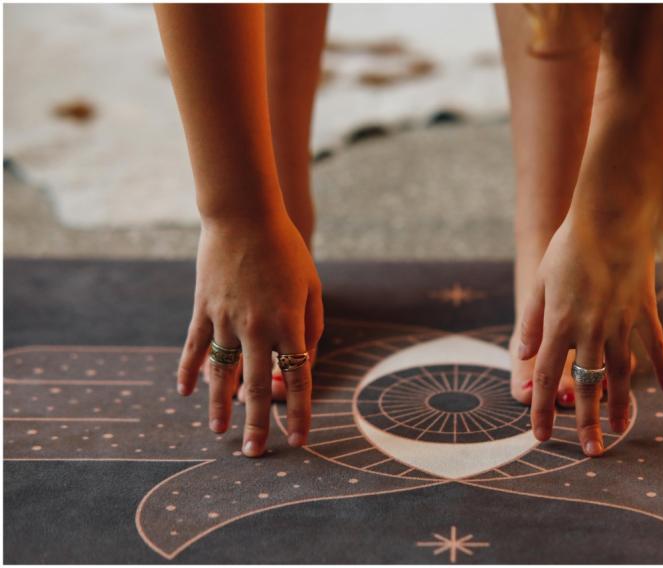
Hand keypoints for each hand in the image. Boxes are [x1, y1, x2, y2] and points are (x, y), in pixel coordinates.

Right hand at [176, 212, 322, 456]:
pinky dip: (189, 372)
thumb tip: (304, 359)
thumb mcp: (311, 286)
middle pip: (258, 387)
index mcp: (290, 323)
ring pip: (222, 374)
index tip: (299, 439)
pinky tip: (186, 393)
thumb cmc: (286, 250)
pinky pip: (194, 348)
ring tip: (218, 432)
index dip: (300, 412)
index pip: (299, 378)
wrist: (244, 216)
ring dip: (220, 405)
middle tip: (255, 454)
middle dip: (258, 425)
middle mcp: (257, 328)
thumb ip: (311, 326)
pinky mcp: (203, 309)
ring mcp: (226, 320)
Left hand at [517, 213, 662, 456]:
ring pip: (622, 373)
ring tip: (623, 429)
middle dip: (586, 422)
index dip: (541, 409)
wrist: (609, 216)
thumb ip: (532, 321)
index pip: (544, 375)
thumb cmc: (569, 247)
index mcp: (560, 323)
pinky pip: (655, 346)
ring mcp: (622, 321)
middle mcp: (591, 329)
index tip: (541, 437)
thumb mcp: (540, 282)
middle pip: (587, 385)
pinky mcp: (645, 310)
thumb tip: (521, 354)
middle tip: (590, 451)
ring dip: (622, 404)